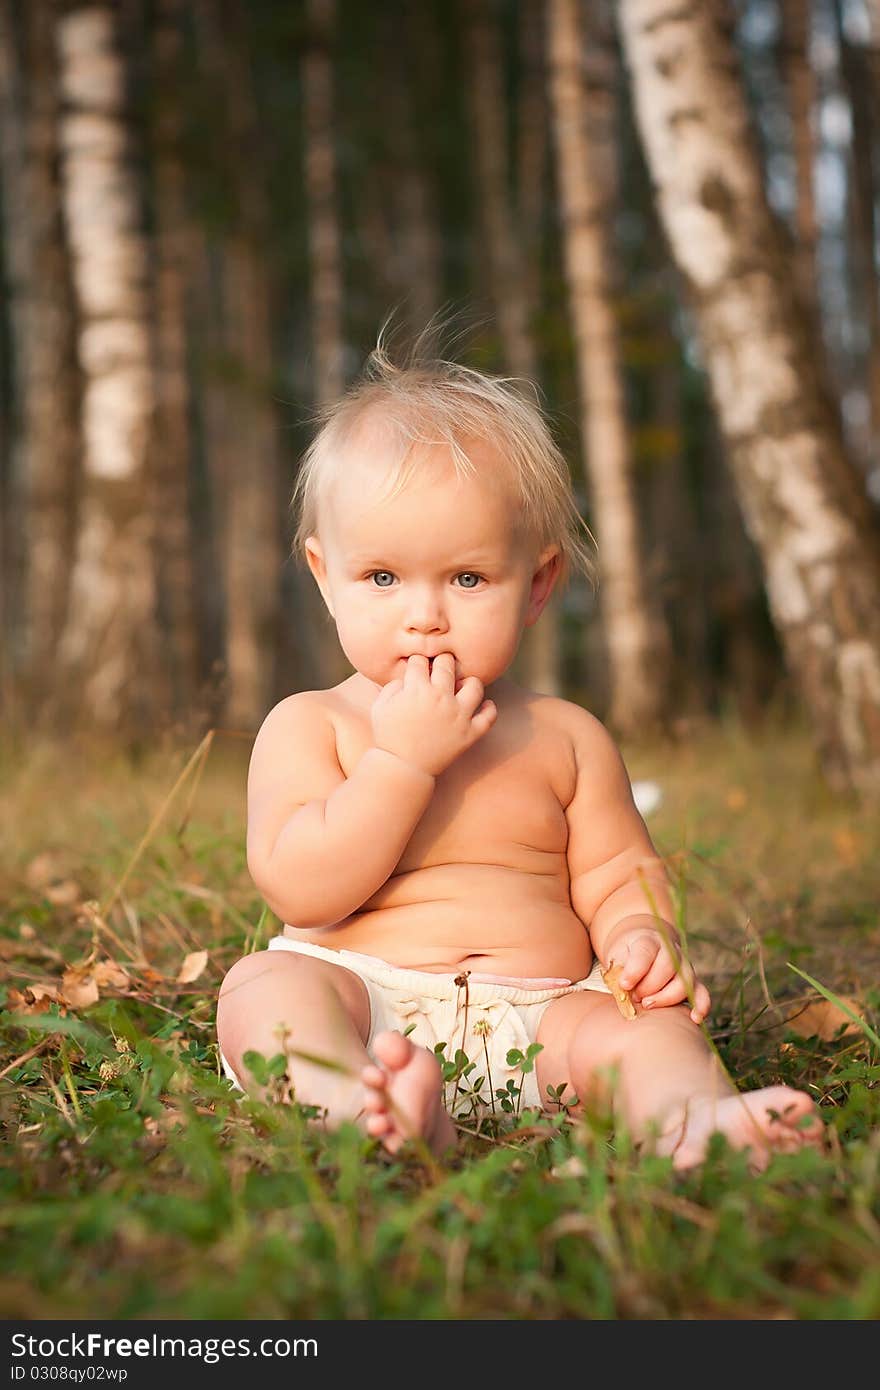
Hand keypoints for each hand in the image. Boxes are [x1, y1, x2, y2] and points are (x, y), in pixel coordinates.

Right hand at [371, 653, 496, 777]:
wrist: (403, 768)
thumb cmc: (388, 736)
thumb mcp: (380, 706)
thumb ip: (393, 684)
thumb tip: (409, 676)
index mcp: (417, 689)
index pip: (420, 660)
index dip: (417, 662)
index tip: (417, 669)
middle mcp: (441, 697)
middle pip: (447, 664)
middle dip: (441, 662)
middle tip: (439, 670)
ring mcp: (458, 715)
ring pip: (475, 685)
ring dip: (468, 682)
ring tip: (461, 688)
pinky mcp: (470, 733)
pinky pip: (489, 716)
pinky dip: (489, 709)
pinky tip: (482, 706)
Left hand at [604, 925, 709, 1023]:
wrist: (642, 946)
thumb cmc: (626, 955)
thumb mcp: (617, 955)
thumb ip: (618, 969)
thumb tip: (622, 988)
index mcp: (648, 940)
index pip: (646, 951)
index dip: (635, 970)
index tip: (624, 984)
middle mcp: (670, 951)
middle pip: (668, 966)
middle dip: (649, 986)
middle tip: (634, 997)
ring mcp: (684, 965)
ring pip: (685, 981)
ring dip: (667, 997)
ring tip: (647, 1005)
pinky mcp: (693, 981)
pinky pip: (701, 992)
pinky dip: (701, 1005)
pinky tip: (695, 1018)